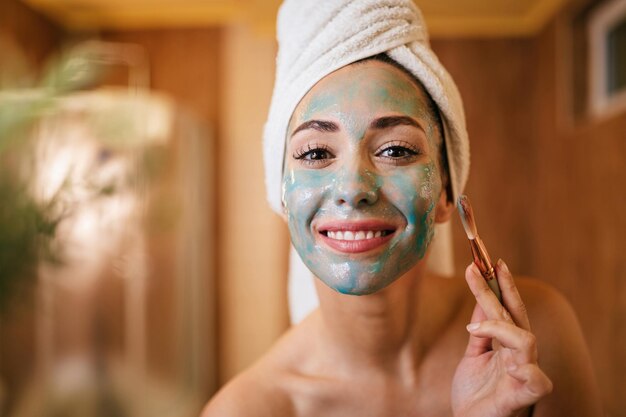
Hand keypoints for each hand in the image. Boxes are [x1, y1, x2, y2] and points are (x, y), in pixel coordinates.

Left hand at [451, 260, 552, 416]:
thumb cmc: (476, 395)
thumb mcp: (473, 357)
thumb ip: (481, 333)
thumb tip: (481, 302)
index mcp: (509, 347)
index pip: (509, 310)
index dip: (502, 286)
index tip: (489, 262)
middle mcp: (519, 357)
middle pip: (516, 317)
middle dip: (499, 290)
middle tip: (480, 269)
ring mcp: (522, 376)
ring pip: (527, 341)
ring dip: (502, 328)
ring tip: (475, 329)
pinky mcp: (519, 398)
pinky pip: (536, 382)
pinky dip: (526, 371)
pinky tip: (510, 365)